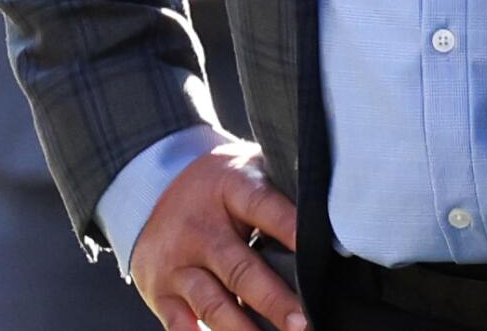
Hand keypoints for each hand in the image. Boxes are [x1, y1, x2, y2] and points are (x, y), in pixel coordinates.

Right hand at [129, 140, 307, 330]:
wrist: (155, 189)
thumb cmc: (223, 185)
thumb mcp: (250, 171)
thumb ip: (282, 190)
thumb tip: (331, 214)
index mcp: (230, 189)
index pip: (264, 207)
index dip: (290, 227)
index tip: (319, 250)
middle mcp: (199, 227)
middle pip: (240, 268)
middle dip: (274, 300)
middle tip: (303, 322)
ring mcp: (176, 261)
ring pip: (212, 302)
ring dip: (243, 329)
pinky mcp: (159, 289)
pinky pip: (178, 322)